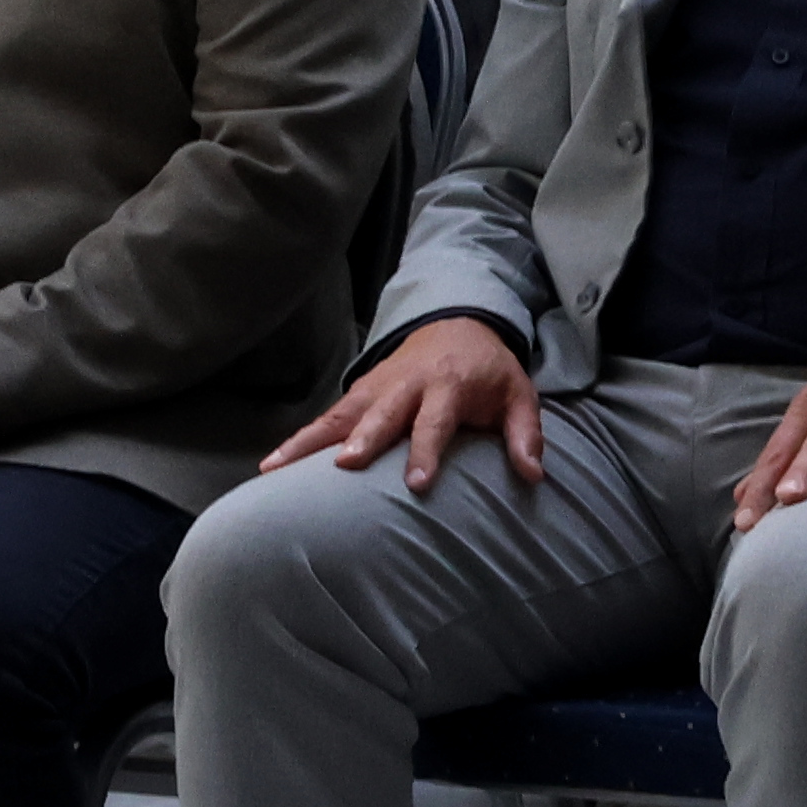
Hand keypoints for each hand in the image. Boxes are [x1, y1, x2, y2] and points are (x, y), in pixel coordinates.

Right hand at [268, 311, 546, 492]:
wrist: (458, 322)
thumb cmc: (489, 371)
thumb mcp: (519, 395)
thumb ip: (525, 435)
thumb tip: (534, 476)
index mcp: (449, 385)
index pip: (436, 421)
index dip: (426, 451)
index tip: (416, 484)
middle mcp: (407, 384)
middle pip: (381, 414)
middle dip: (363, 439)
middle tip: (344, 465)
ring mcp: (377, 386)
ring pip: (341, 415)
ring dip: (311, 441)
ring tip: (277, 468)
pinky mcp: (359, 391)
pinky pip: (327, 417)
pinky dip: (299, 439)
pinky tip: (271, 465)